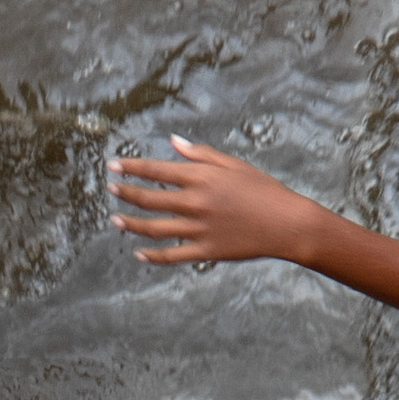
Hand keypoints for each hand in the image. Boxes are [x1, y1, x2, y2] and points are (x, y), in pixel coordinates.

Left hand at [110, 138, 342, 268]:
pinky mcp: (206, 251)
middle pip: (149, 199)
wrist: (288, 223)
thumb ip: (201, 154)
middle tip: (110, 188)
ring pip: (154, 228)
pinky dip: (153, 256)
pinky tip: (139, 254)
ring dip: (130, 224)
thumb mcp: (234, 165)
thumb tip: (174, 142)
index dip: (131, 167)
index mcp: (202, 178)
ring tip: (115, 220)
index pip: (156, 171)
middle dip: (125, 192)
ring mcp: (199, 229)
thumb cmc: (264, 190)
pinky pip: (172, 256)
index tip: (113, 165)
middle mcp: (196, 202)